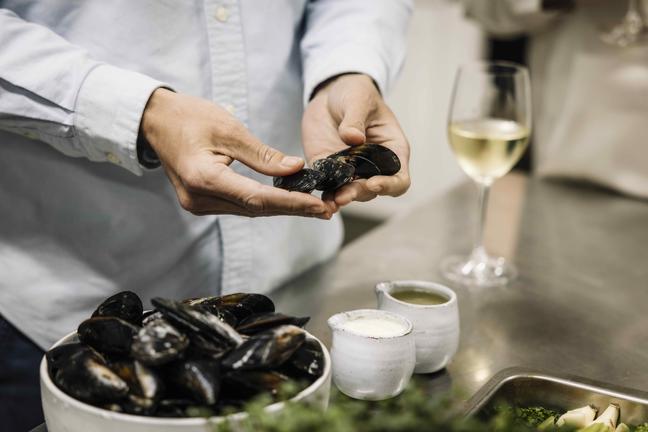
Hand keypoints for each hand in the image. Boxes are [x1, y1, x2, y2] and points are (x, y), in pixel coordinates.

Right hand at [141, 89, 333, 218]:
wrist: (155, 121)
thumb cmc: (189, 117)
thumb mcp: (229, 128)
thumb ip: (262, 154)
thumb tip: (296, 168)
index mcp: (204, 178)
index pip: (258, 198)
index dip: (291, 203)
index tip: (319, 205)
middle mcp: (199, 199)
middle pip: (256, 209)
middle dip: (293, 209)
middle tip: (326, 209)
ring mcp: (198, 204)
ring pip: (249, 210)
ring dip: (281, 208)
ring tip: (314, 206)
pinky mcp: (201, 202)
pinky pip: (239, 206)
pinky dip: (264, 202)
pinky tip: (287, 199)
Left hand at [302, 74, 410, 206]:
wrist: (331, 94)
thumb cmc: (355, 93)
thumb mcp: (358, 99)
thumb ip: (355, 119)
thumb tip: (353, 138)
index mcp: (391, 150)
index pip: (399, 179)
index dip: (389, 186)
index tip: (373, 183)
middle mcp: (373, 166)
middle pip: (372, 191)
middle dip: (358, 193)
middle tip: (343, 195)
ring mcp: (350, 170)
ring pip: (349, 193)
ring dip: (340, 198)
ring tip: (330, 202)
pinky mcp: (328, 169)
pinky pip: (328, 187)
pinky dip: (323, 196)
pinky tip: (316, 200)